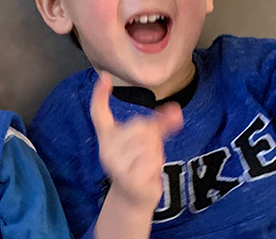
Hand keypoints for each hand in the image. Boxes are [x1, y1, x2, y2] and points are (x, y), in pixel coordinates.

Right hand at [90, 72, 183, 207]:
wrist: (133, 197)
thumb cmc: (138, 164)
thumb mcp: (147, 140)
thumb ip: (160, 123)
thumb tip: (177, 111)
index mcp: (107, 136)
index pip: (98, 113)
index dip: (100, 94)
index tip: (105, 77)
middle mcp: (106, 149)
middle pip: (140, 126)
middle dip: (153, 136)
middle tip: (147, 151)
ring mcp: (115, 165)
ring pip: (149, 144)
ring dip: (156, 153)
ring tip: (146, 164)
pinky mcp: (127, 179)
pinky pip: (152, 162)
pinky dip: (156, 167)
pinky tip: (148, 175)